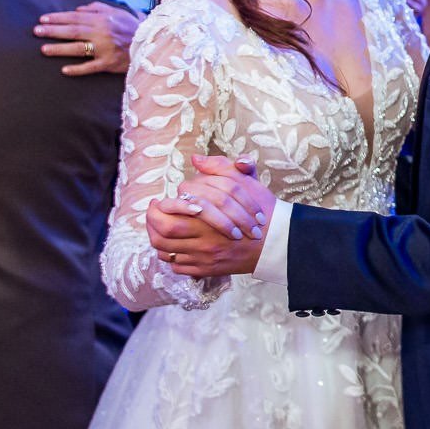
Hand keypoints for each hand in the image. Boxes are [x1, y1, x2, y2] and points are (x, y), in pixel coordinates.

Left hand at [35, 1, 136, 75]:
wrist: (151, 43)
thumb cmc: (131, 27)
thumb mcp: (116, 12)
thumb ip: (96, 8)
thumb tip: (77, 9)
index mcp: (102, 19)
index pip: (74, 18)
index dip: (57, 18)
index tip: (42, 19)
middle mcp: (101, 33)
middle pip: (72, 32)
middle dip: (52, 31)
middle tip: (36, 32)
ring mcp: (105, 49)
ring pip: (78, 49)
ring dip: (60, 49)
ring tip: (43, 49)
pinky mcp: (109, 64)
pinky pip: (90, 67)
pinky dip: (77, 69)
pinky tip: (64, 70)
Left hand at [145, 153, 273, 274]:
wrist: (277, 240)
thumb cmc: (260, 208)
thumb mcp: (245, 181)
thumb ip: (220, 167)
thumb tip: (196, 159)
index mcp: (208, 214)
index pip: (170, 208)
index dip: (160, 204)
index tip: (158, 201)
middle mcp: (203, 237)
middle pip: (163, 232)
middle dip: (152, 221)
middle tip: (153, 214)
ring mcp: (204, 256)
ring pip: (166, 250)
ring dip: (157, 238)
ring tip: (159, 229)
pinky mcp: (207, 269)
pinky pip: (177, 266)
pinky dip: (169, 257)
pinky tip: (173, 247)